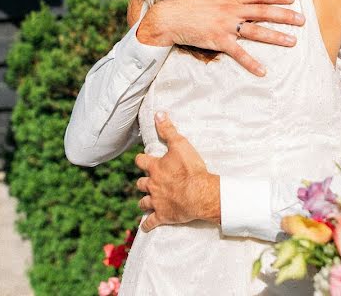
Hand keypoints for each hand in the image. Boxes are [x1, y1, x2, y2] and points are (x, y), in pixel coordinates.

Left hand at [135, 112, 220, 231]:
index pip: (141, 161)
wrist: (199, 193)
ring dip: (143, 201)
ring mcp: (156, 201)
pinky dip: (147, 224)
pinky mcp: (163, 215)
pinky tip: (145, 226)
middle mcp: (152, 185)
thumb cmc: (190, 169)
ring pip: (143, 202)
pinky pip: (151, 222)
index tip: (142, 159)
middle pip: (141, 183)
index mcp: (155, 168)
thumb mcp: (180, 144)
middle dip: (143, 182)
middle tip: (147, 181)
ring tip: (145, 202)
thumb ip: (168, 130)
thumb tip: (158, 113)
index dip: (141, 159)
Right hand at [136, 0, 304, 75]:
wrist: (169, 18)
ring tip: (292, 42)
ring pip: (256, 31)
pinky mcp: (218, 41)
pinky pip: (238, 53)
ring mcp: (226, 26)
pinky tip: (263, 71)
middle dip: (285, 15)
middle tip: (303, 20)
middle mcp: (232, 11)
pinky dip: (251, 63)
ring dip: (276, 37)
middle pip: (263, 12)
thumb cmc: (188, 4)